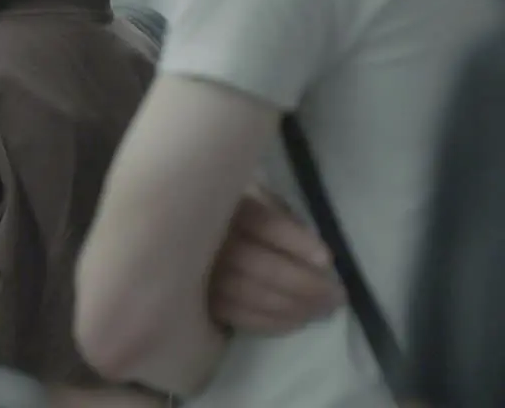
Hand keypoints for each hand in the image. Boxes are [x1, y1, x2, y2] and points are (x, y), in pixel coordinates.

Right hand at [208, 189, 344, 333]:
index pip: (263, 223)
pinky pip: (240, 317)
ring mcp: (201, 273)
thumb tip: (313, 254)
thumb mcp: (252, 195)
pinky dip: (272, 323)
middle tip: (336, 296)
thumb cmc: (230, 210)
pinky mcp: (201, 299)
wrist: (182, 234)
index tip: (327, 260)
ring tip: (322, 311)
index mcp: (223, 206)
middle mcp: (208, 239)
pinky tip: (297, 321)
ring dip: (294, 307)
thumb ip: (276, 212)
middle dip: (305, 284)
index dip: (296, 242)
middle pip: (262, 266)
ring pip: (253, 295)